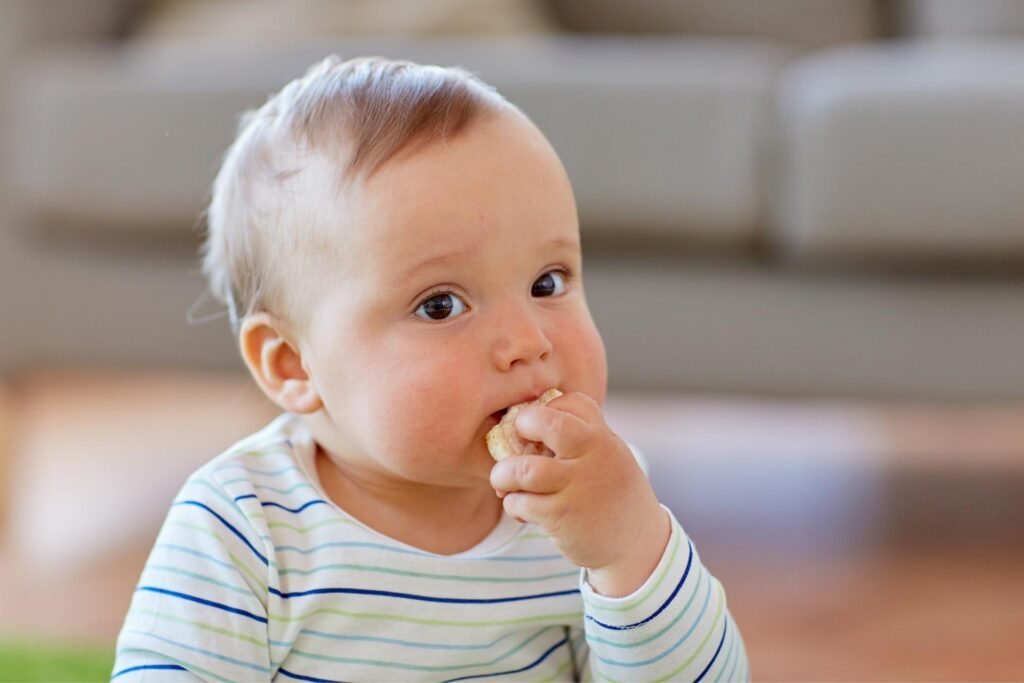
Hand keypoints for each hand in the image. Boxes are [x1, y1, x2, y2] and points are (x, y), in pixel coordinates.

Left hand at [489, 391, 669, 596]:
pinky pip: (520, 502)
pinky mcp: (562, 517)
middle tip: (515, 443)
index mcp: (603, 438)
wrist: (637, 544)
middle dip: (522, 426)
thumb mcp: (610, 457)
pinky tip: (521, 510)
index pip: (572, 403)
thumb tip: (531, 425)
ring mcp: (577, 487)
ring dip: (503, 475)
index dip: (548, 409)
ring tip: (504, 483)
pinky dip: (512, 504)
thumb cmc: (613, 495)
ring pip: (523, 469)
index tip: (539, 427)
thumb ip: (581, 440)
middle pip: (547, 423)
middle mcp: (592, 457)